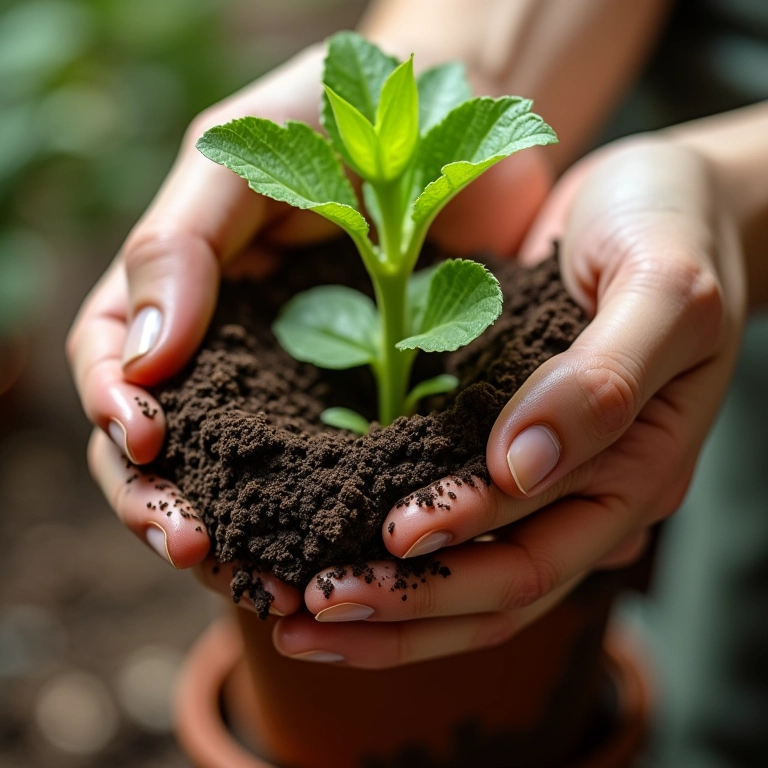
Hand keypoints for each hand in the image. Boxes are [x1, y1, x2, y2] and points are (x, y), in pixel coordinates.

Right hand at [67, 40, 550, 614]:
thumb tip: (142, 358)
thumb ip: (183, 243)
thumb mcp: (249, 152)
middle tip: (189, 544)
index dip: (116, 410)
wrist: (456, 131)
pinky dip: (320, 522)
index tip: (146, 440)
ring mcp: (296, 384)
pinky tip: (328, 554)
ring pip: (243, 479)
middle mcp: (231, 350)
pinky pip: (333, 476)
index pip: (115, 364)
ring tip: (256, 577)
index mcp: (183, 292)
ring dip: (238, 536)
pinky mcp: (368, 405)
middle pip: (167, 447)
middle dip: (164, 501)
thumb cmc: (341, 119)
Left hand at [273, 138, 745, 667]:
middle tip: (303, 615)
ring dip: (384, 604)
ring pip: (464, 571)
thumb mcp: (663, 289)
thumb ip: (606, 379)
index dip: (457, 556)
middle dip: (401, 608)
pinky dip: (387, 547)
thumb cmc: (674, 230)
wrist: (662, 198)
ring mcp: (544, 476)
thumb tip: (522, 467)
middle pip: (492, 587)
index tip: (382, 542)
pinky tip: (322, 544)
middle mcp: (585, 493)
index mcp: (635, 473)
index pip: (538, 548)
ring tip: (291, 616)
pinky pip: (446, 509)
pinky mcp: (500, 441)